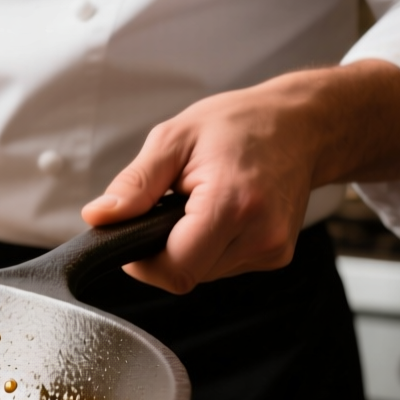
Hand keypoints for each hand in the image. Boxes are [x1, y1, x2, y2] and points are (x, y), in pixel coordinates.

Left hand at [81, 59, 399, 292]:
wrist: (302, 125)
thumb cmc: (238, 124)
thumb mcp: (174, 139)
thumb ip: (134, 184)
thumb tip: (98, 217)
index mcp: (232, 203)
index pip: (175, 268)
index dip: (142, 262)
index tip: (132, 233)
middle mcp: (260, 234)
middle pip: (186, 274)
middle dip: (163, 250)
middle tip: (166, 208)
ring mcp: (273, 249)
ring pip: (203, 273)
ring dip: (187, 248)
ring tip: (196, 204)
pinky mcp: (277, 255)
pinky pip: (224, 266)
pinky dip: (209, 246)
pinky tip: (218, 213)